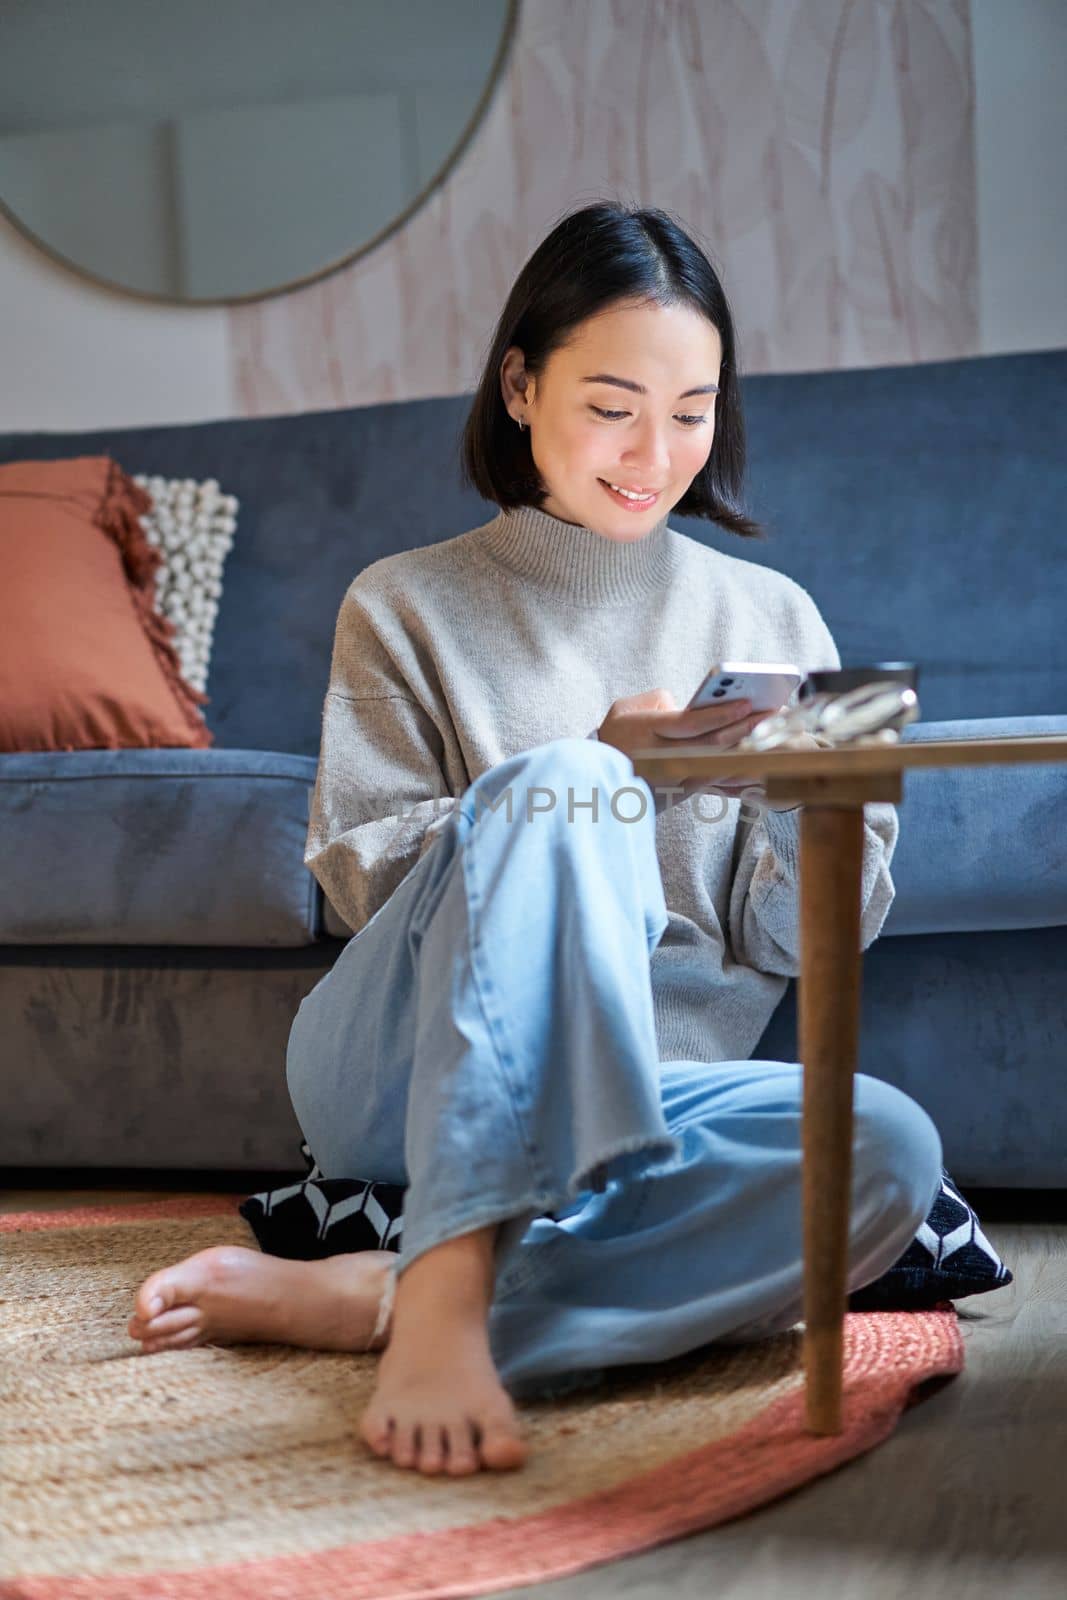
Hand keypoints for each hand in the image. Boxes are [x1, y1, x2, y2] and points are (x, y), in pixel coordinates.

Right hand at [597, 689, 771, 814]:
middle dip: (746, 728)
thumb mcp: (625, 709)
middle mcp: (663, 758)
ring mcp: (673, 779)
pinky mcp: (681, 794)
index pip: (690, 723)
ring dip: (750, 751)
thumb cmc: (614, 737)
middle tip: (774, 715)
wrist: (595, 780)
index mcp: (648, 731)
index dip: (720, 714)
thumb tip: (692, 705)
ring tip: (776, 736)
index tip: (748, 702)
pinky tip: (764, 766)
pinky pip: (717, 782)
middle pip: (712, 744)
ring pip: (718, 765)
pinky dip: (741, 775)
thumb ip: (658, 700)